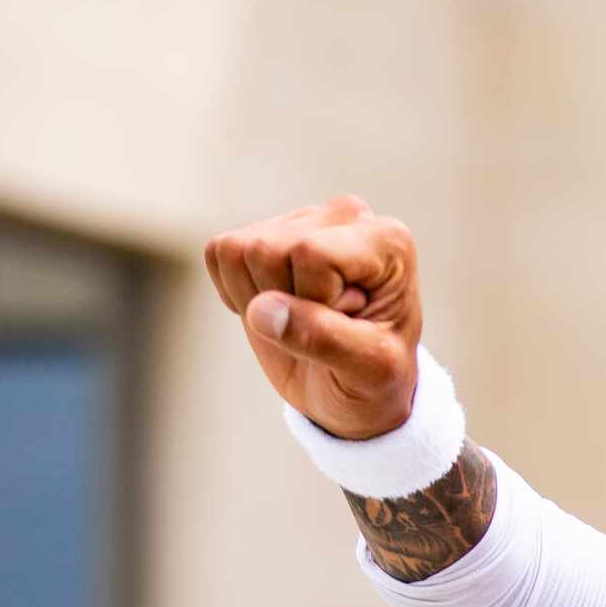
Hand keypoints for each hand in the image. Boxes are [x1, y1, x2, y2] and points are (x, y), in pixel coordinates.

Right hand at [203, 196, 422, 441]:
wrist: (357, 390)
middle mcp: (345, 216)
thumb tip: (262, 309)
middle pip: (267, 250)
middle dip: (285, 304)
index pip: (310, 254)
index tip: (349, 327)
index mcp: (386, 240)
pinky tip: (280, 309)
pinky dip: (237, 294)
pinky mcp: (266, 231)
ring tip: (304, 318)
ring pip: (237, 251)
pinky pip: (219, 254)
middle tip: (324, 327)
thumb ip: (324, 339)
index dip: (314, 303)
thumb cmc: (374, 380)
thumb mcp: (368, 372)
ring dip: (259, 301)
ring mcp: (303, 219)